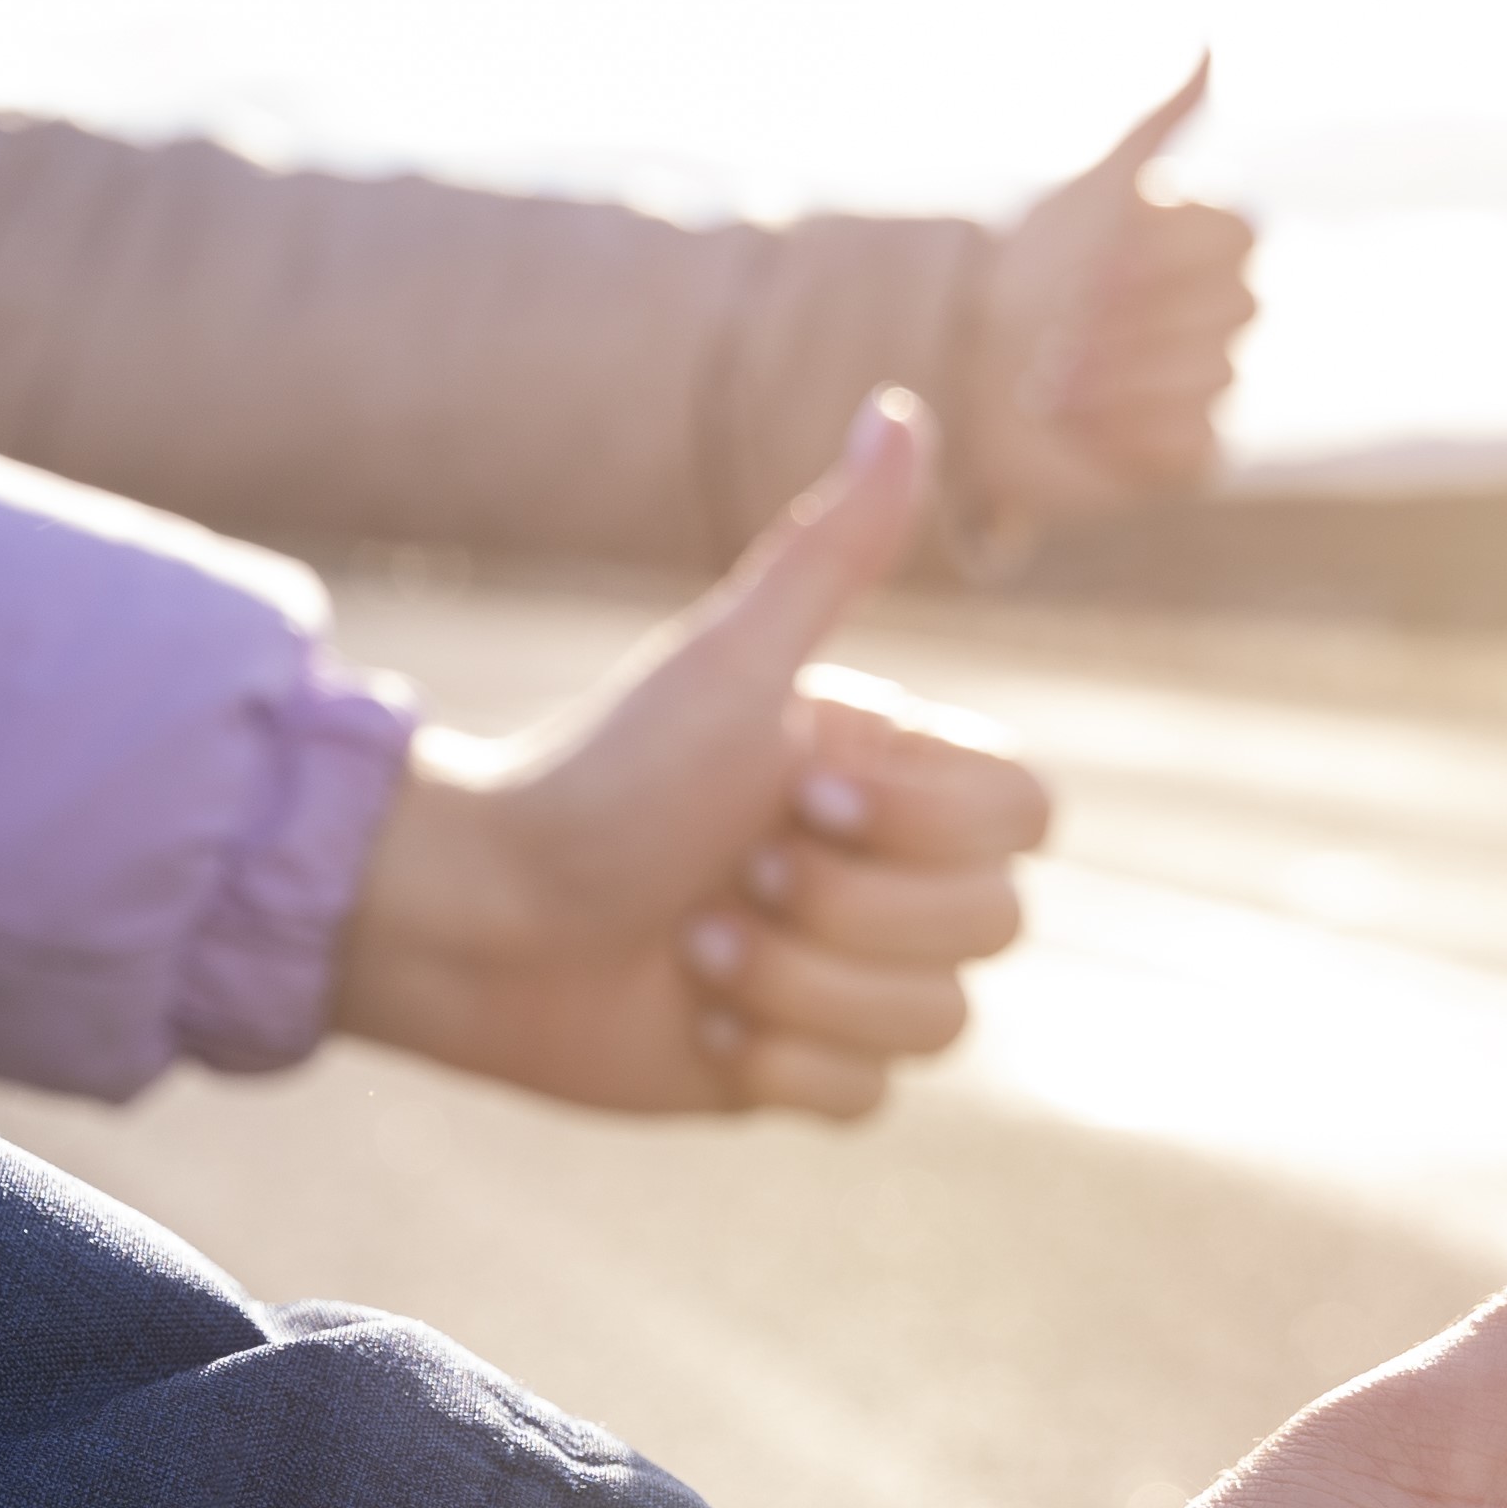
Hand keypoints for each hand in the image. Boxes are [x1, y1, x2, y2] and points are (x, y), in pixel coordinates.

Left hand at [332, 393, 1053, 1117]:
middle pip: (991, 925)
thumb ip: (831, 551)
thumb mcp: (727, 664)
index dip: (921, 822)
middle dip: (843, 910)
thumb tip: (900, 405)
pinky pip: (868, 1102)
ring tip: (695, 947)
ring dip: (799, 989)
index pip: (1026, 818)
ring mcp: (850, 979)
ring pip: (936, 1024)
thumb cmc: (598, 775)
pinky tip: (696, 1025)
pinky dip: (779, 1067)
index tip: (793, 791)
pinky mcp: (800, 1070)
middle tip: (728, 873)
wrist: (480, 917)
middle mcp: (889, 875)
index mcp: (893, 773)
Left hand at [948, 59, 1259, 553]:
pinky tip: (1060, 422)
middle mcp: (1231, 309)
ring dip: (1116, 380)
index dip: (1160, 254)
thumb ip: (1152, 128)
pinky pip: (1187, 446)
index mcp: (1220, 237)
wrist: (972, 355)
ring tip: (1039, 382)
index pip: (1239, 236)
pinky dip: (1118, 434)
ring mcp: (1216, 382)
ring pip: (1211, 379)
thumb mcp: (1086, 191)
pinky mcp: (1188, 452)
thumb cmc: (1036, 262)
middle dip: (1132, 322)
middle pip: (1232, 313)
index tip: (1086, 258)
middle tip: (1050, 331)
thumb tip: (1209, 42)